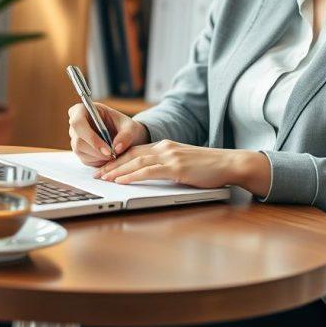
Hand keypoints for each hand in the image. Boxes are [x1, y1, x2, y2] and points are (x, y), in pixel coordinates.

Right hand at [68, 102, 149, 166]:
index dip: (90, 137)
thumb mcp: (130, 127)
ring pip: (80, 152)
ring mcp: (75, 138)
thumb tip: (117, 148)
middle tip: (114, 156)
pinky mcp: (79, 151)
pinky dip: (98, 161)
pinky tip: (109, 157)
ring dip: (99, 157)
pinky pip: (85, 159)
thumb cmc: (124, 126)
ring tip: (114, 154)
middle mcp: (76, 124)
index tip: (108, 149)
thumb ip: (126, 135)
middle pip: (78, 140)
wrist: (124, 136)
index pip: (78, 122)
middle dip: (97, 151)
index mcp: (84, 110)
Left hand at [92, 139, 254, 188]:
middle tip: (97, 174)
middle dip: (111, 164)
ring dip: (117, 171)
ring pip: (136, 162)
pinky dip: (132, 175)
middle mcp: (164, 147)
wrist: (228, 164)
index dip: (117, 159)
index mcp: (165, 145)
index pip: (135, 150)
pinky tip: (121, 181)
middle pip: (131, 154)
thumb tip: (150, 173)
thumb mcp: (182, 162)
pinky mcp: (176, 167)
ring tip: (103, 178)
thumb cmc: (208, 167)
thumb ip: (166, 164)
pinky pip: (148, 171)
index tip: (104, 167)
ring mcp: (170, 156)